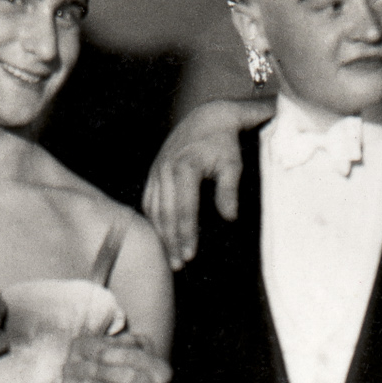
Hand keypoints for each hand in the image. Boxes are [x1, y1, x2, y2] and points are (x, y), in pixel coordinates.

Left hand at [62, 333, 170, 382]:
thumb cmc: (122, 378)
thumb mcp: (127, 354)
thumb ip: (124, 343)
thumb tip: (116, 341)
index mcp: (161, 372)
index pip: (138, 358)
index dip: (115, 354)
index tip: (98, 354)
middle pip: (128, 377)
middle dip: (102, 370)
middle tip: (85, 369)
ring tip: (80, 382)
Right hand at [141, 99, 267, 269]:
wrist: (208, 117)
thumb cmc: (225, 141)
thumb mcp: (233, 162)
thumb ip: (229, 189)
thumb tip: (229, 217)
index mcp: (185, 166)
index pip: (184, 208)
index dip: (186, 233)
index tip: (190, 254)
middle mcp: (165, 169)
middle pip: (166, 213)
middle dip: (171, 241)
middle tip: (178, 265)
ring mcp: (156, 171)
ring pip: (154, 209)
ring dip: (160, 235)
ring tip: (169, 258)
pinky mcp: (153, 172)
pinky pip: (148, 201)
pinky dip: (153, 221)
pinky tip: (160, 237)